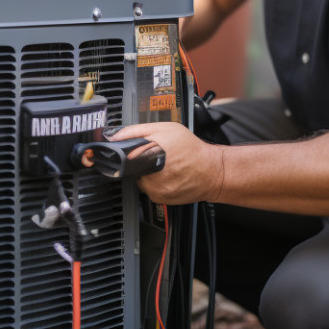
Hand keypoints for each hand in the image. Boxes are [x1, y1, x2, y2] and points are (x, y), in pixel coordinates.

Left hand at [109, 122, 225, 204]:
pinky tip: (168, 177)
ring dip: (147, 173)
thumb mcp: (166, 129)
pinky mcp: (160, 200)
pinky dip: (155, 184)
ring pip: (140, 180)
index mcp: (148, 157)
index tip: (135, 151)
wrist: (212, 172)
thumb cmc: (192, 150)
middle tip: (156, 157)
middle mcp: (150, 177)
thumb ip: (138, 131)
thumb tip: (116, 136)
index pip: (123, 157)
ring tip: (164, 167)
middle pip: (132, 168)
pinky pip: (150, 190)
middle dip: (140, 162)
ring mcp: (154, 190)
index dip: (128, 152)